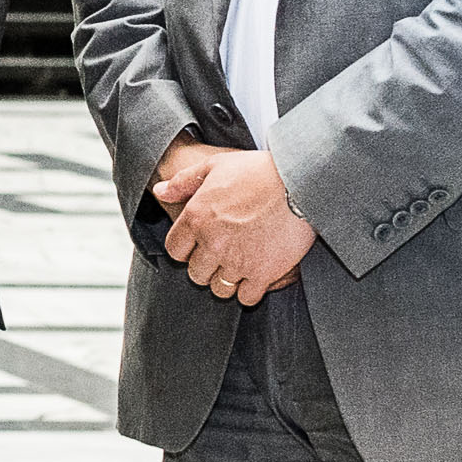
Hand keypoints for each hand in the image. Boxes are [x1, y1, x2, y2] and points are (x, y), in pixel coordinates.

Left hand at [151, 134, 316, 306]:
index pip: (175, 251)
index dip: (187, 249)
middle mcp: (212, 243)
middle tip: (224, 255)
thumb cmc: (259, 171)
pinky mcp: (263, 273)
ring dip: (227, 280)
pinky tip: (257, 277)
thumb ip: (184, 181)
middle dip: (207, 266)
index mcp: (196, 218)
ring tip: (240, 266)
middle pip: (196, 273)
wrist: (302, 182)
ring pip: (219, 288)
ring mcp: (237, 261)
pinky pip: (247, 297)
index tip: (200, 245)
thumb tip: (159, 192)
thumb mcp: (216, 165)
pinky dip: (250, 291)